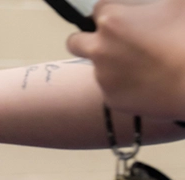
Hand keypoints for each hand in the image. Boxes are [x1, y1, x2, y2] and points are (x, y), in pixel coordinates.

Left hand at [66, 0, 184, 119]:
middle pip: (76, 42)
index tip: (127, 19)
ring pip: (97, 67)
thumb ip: (156, 0)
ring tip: (145, 64)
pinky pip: (111, 90)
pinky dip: (125, 86)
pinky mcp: (111, 99)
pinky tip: (148, 82)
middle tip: (114, 43)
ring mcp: (102, 76)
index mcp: (112, 20)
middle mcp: (99, 48)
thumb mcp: (177, 3)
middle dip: (90, 40)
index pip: (98, 10)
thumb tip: (152, 2)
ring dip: (113, 64)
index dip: (114, 13)